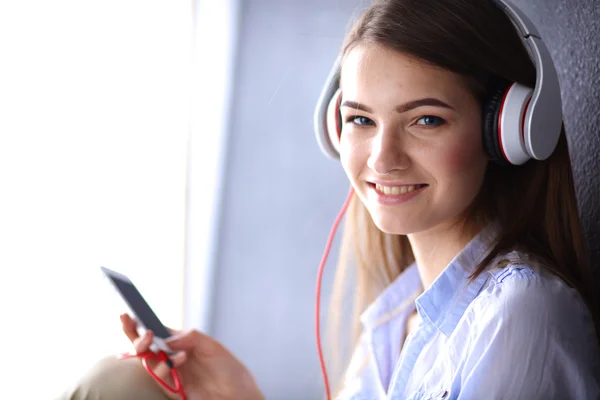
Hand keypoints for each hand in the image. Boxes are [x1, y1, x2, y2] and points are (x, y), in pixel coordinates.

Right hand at [121, 314, 263, 399]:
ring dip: (147, 348)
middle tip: (134, 327)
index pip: (158, 331)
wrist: (237, 395)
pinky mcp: (171, 388)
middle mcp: (173, 356)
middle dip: (135, 336)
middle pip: (145, 346)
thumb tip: (168, 338)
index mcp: (182, 343)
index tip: (129, 315)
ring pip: (147, 360)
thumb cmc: (228, 369)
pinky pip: (158, 375)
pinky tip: (180, 358)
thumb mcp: (213, 346)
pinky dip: (164, 366)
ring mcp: (171, 372)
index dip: (141, 324)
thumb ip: (191, 337)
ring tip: (154, 339)